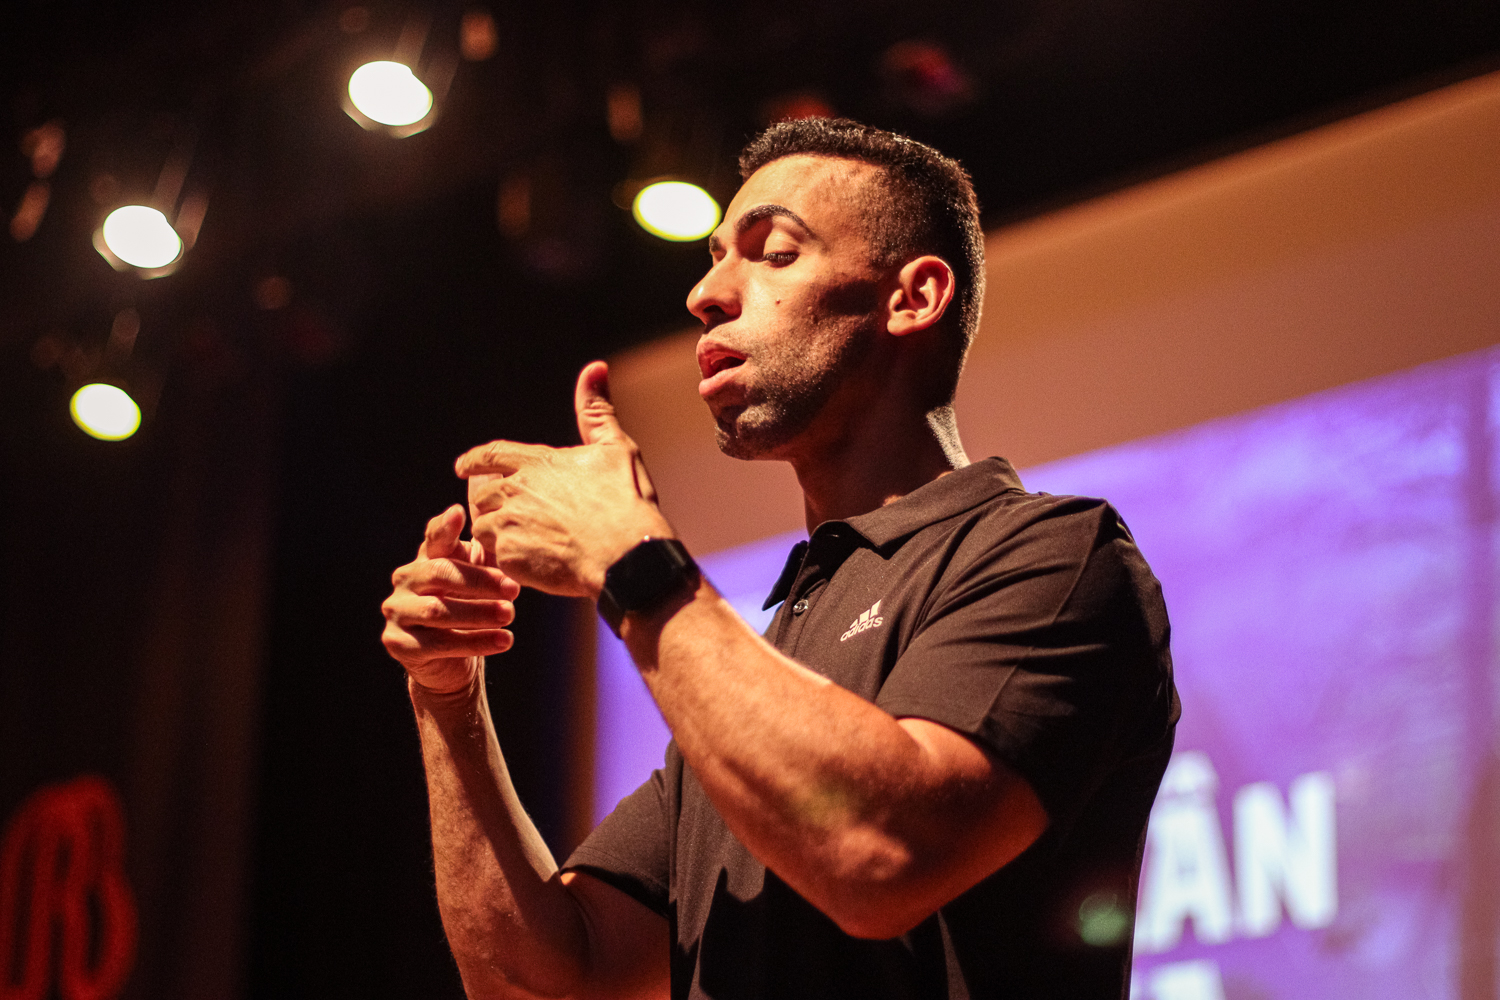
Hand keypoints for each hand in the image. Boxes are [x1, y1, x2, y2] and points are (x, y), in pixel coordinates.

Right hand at [381, 504, 520, 693]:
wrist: (454, 661)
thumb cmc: (472, 607)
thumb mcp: (483, 576)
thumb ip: (489, 549)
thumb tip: (501, 514)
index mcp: (426, 558)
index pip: (435, 538)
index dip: (445, 526)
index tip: (460, 513)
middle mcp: (405, 580)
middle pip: (440, 574)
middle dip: (480, 582)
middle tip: (514, 589)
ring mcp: (397, 611)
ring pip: (438, 611)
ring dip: (479, 614)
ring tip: (510, 616)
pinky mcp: (398, 643)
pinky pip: (439, 643)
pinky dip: (475, 642)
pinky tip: (504, 640)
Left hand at [456, 361, 671, 597]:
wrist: (627, 557)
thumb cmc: (626, 503)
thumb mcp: (617, 449)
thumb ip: (596, 412)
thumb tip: (595, 367)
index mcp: (539, 461)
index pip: (492, 455)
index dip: (474, 460)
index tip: (462, 466)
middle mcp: (516, 488)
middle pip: (482, 495)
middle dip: (489, 505)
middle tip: (501, 518)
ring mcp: (509, 523)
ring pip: (483, 526)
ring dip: (495, 534)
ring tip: (518, 545)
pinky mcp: (507, 556)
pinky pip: (491, 558)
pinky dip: (503, 561)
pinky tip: (524, 567)